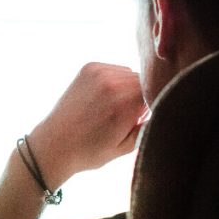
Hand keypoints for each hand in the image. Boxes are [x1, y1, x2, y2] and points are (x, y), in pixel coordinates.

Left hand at [26, 63, 146, 188]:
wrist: (53, 144)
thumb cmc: (89, 151)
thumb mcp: (126, 148)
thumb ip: (148, 126)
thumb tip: (164, 110)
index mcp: (126, 104)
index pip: (157, 92)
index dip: (155, 104)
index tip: (146, 118)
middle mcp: (114, 83)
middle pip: (144, 82)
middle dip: (141, 96)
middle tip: (128, 116)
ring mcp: (100, 72)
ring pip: (130, 74)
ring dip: (128, 87)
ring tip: (113, 108)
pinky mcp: (89, 67)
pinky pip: (115, 69)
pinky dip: (114, 81)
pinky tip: (102, 99)